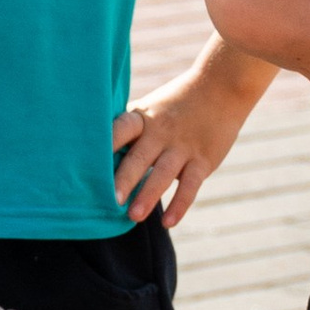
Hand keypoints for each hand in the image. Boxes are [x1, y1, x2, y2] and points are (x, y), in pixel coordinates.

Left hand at [112, 50, 260, 227]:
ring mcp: (183, 146)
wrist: (221, 87)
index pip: (121, 129)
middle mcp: (161, 131)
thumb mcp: (150, 107)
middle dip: (124, 179)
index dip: (106, 143)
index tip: (88, 161)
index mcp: (142, 117)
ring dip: (148, 195)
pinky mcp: (203, 160)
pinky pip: (190, 185)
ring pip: (164, 173)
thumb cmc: (176, 102)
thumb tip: (95, 151)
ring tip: (134, 216)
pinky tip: (168, 222)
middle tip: (110, 200)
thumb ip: (128, 128)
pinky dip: (179, 205)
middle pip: (139, 157)